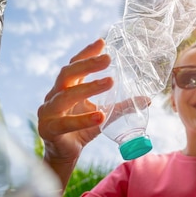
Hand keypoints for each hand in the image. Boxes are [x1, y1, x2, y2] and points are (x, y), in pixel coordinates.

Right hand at [37, 38, 113, 170]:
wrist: (66, 155)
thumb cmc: (82, 129)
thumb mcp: (103, 115)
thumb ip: (121, 106)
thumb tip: (147, 100)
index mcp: (66, 88)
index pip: (74, 65)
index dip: (87, 53)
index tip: (102, 42)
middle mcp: (54, 96)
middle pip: (67, 74)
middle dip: (87, 64)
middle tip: (108, 59)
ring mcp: (48, 112)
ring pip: (65, 96)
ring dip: (88, 88)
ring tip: (110, 82)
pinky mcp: (48, 130)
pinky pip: (65, 123)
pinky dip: (82, 119)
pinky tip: (99, 116)